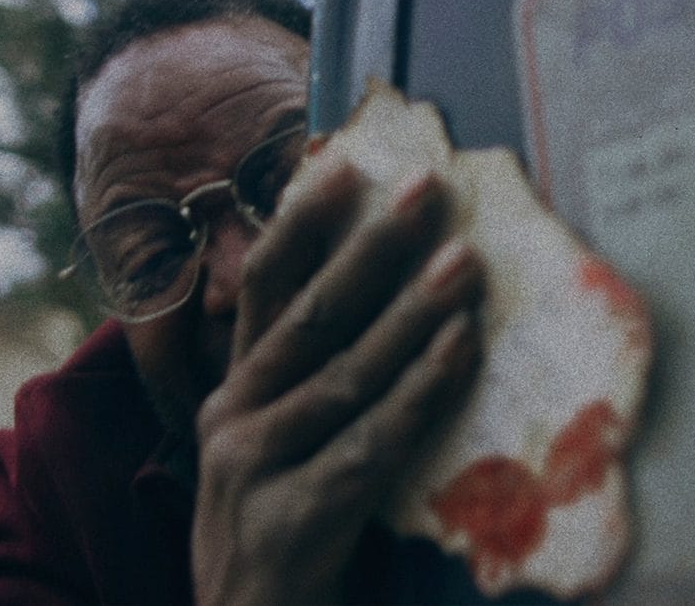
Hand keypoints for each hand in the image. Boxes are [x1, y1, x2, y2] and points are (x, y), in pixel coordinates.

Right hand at [191, 161, 484, 604]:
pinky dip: (422, 391)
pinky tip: (462, 348)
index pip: (262, 292)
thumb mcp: (278, 446)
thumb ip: (313, 382)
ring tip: (464, 262)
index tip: (347, 166)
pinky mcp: (293, 517)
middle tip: (426, 193)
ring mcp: (255, 468)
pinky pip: (373, 441)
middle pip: (309, 318)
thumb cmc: (281, 528)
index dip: (302, 225)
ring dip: (412, 312)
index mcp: (230, 394)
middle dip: (371, 250)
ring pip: (346, 374)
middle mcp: (232, 418)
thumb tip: (390, 303)